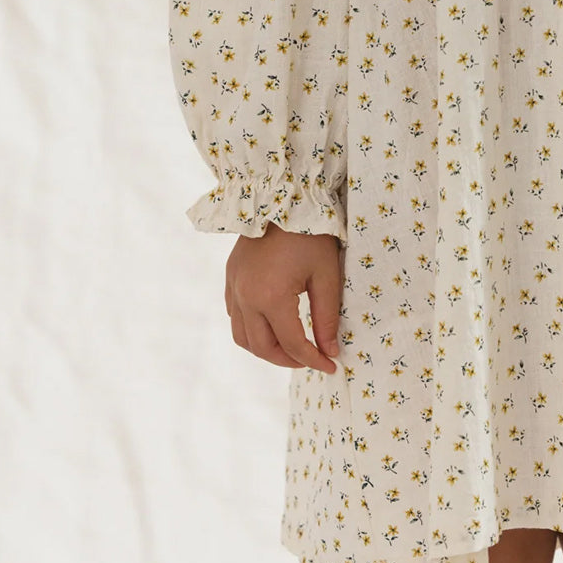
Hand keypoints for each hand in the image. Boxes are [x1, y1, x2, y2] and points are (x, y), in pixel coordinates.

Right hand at [224, 223, 342, 373]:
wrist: (284, 197)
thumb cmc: (310, 234)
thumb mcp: (326, 275)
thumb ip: (327, 317)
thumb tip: (330, 351)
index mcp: (271, 297)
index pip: (293, 344)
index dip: (313, 360)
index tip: (331, 366)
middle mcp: (246, 297)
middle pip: (263, 347)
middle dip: (289, 360)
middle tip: (312, 359)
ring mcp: (234, 287)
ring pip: (243, 337)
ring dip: (266, 349)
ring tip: (291, 348)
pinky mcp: (231, 277)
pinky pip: (235, 316)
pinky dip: (251, 329)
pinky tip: (270, 325)